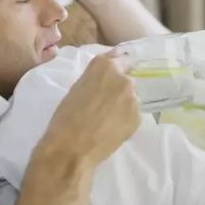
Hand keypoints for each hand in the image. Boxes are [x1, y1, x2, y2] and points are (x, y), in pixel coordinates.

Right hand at [40, 49, 139, 167]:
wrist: (71, 147)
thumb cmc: (66, 116)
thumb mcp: (78, 87)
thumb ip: (96, 78)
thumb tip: (107, 78)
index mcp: (104, 66)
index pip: (121, 57)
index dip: (118, 67)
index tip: (115, 75)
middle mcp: (123, 78)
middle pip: (128, 79)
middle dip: (120, 88)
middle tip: (107, 102)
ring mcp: (133, 98)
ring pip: (132, 98)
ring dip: (124, 104)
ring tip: (108, 119)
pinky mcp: (138, 117)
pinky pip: (133, 114)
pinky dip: (126, 119)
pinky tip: (112, 129)